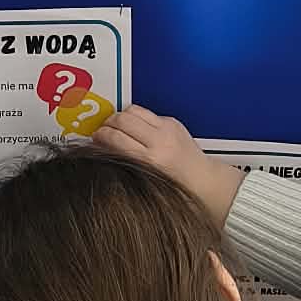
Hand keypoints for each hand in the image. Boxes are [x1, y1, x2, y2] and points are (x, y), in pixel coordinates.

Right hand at [92, 105, 242, 233]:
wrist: (206, 183)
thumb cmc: (178, 190)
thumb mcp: (147, 184)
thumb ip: (125, 165)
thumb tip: (103, 151)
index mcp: (150, 160)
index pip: (114, 138)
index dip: (99, 136)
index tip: (94, 140)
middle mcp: (159, 141)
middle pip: (121, 119)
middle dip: (107, 123)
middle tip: (102, 132)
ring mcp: (167, 128)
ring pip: (132, 110)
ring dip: (120, 117)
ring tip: (117, 128)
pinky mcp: (173, 122)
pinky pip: (147, 113)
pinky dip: (137, 119)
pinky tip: (137, 132)